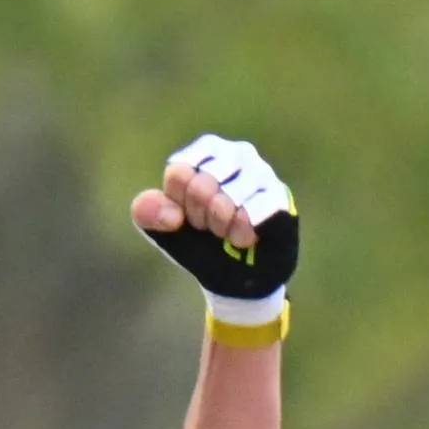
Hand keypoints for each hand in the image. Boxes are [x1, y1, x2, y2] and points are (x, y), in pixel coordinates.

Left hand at [133, 134, 298, 334]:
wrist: (234, 276)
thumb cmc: (200, 241)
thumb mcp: (164, 228)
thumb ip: (147, 212)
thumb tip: (171, 215)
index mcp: (207, 152)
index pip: (179, 172)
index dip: (180, 204)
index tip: (187, 216)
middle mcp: (238, 154)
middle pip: (203, 184)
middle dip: (201, 216)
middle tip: (210, 226)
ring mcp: (263, 174)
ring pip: (229, 199)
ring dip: (222, 226)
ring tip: (228, 232)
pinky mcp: (281, 199)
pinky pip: (252, 213)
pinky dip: (241, 232)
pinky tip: (245, 238)